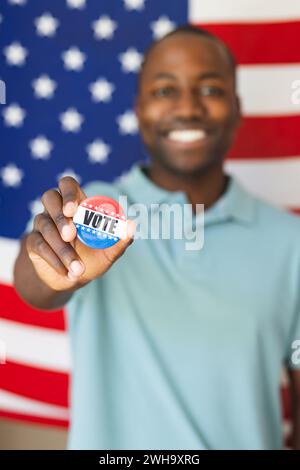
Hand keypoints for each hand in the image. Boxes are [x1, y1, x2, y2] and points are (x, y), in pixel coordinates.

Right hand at [26, 176, 134, 290]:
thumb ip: (121, 240)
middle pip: (49, 196)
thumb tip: (132, 225)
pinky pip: (39, 244)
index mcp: (77, 205)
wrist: (72, 279)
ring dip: (62, 248)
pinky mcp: (33, 242)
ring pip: (44, 224)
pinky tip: (67, 272)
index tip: (73, 210)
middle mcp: (57, 210)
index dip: (68, 192)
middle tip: (70, 235)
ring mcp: (43, 224)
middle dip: (59, 215)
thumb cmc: (92, 259)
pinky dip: (54, 259)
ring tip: (78, 268)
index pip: (68, 184)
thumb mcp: (109, 252)